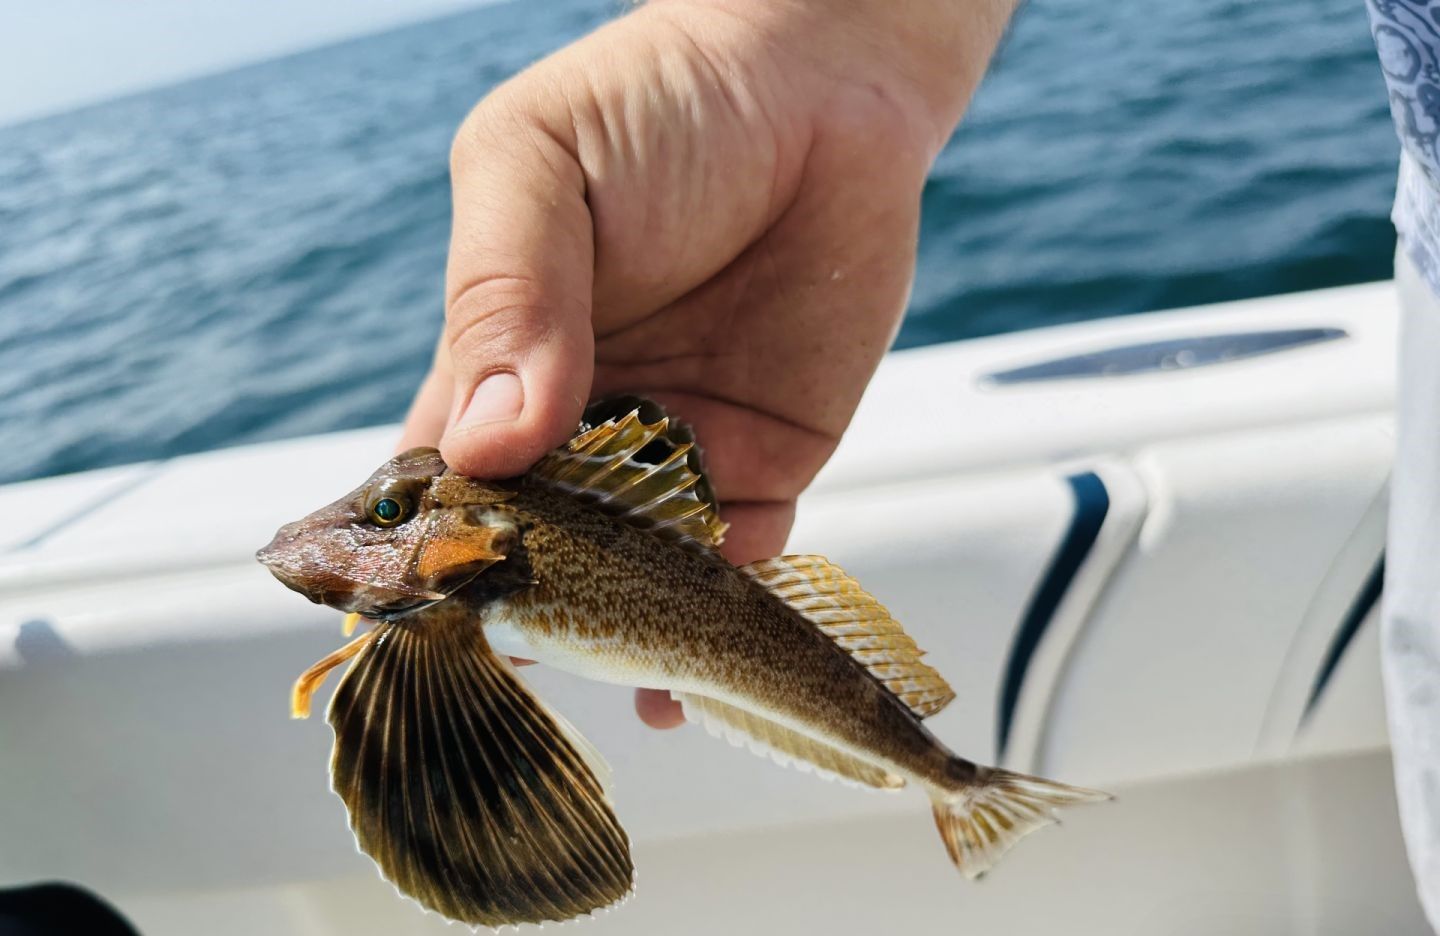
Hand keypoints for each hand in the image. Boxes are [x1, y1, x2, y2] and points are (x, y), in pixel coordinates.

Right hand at [399, 0, 1013, 726]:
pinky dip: (720, 626)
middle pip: (536, 550)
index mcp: (496, 364)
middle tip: (526, 661)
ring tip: (613, 689)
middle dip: (530, 609)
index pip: (441, 478)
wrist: (819, 83)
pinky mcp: (766, 463)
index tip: (423, 605)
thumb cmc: (657, 105)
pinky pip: (737, 565)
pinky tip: (693, 683)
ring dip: (622, 639)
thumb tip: (491, 442)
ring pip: (634, 578)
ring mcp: (673, 453)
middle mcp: (578, 426)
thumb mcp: (539, 168)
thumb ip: (508, 294)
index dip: (428, 540)